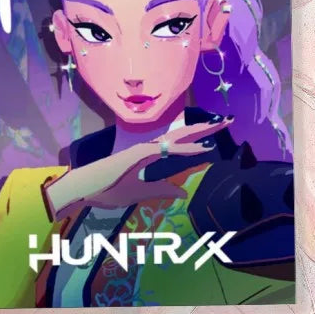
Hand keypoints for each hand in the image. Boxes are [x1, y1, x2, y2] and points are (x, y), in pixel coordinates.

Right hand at [44, 118, 232, 217]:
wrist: (86, 189)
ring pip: (178, 137)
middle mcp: (150, 146)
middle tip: (228, 121)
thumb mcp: (142, 193)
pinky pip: (168, 151)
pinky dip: (186, 149)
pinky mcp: (140, 155)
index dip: (199, 137)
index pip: (179, 142)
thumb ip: (163, 190)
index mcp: (150, 153)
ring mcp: (145, 148)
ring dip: (200, 133)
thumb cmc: (109, 188)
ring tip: (220, 127)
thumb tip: (184, 193)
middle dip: (206, 128)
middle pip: (183, 133)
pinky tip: (202, 148)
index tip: (216, 133)